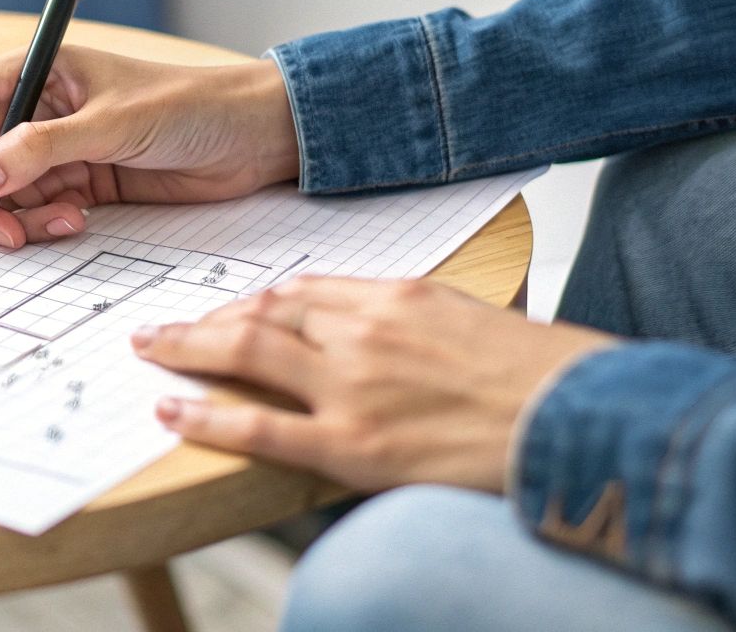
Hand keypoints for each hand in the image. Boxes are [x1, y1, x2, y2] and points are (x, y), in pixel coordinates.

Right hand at [0, 46, 299, 248]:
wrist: (254, 137)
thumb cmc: (194, 104)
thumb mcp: (112, 123)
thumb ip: (40, 150)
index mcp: (35, 71)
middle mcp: (36, 109)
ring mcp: (55, 149)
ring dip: (11, 217)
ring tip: (53, 224)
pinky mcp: (79, 183)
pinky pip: (33, 210)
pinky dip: (40, 224)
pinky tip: (73, 221)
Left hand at [130, 277, 616, 492]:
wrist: (582, 420)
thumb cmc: (542, 379)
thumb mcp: (475, 322)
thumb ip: (415, 322)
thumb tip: (381, 336)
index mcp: (399, 296)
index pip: (304, 290)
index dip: (255, 302)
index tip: (228, 312)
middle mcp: (367, 330)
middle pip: (263, 312)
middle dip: (205, 318)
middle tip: (163, 325)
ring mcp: (355, 386)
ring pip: (248, 353)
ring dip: (190, 350)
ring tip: (153, 352)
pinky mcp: (354, 444)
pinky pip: (260, 426)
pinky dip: (208, 417)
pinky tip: (174, 413)